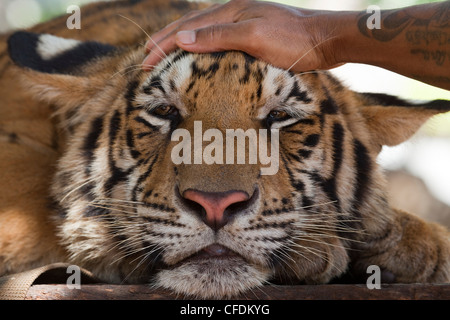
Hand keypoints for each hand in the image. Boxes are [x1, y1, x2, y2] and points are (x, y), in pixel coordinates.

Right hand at [142, 0, 342, 72]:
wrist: (325, 41)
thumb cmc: (294, 40)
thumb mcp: (254, 37)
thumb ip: (218, 35)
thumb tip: (183, 38)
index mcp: (230, 11)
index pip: (187, 29)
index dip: (164, 45)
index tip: (146, 62)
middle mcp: (233, 14)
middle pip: (190, 26)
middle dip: (165, 41)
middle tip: (145, 57)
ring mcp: (242, 23)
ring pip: (201, 31)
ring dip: (180, 42)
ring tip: (163, 53)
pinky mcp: (251, 35)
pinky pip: (216, 40)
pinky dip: (199, 47)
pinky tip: (197, 54)